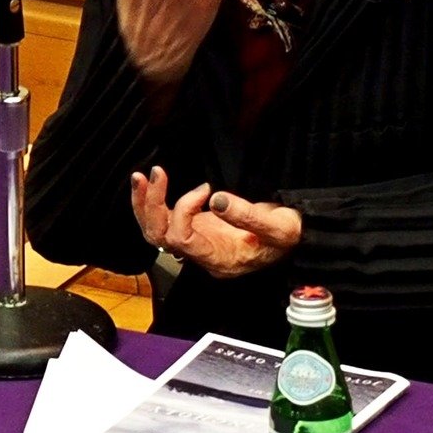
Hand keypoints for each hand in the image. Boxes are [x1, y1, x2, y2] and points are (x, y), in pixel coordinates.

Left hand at [130, 165, 301, 278]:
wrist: (291, 238)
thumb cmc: (287, 235)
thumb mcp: (279, 226)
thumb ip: (249, 215)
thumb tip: (217, 200)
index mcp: (219, 259)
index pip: (183, 239)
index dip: (184, 211)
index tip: (205, 188)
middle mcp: (201, 255)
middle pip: (160, 236)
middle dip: (151, 205)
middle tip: (155, 173)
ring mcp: (195, 243)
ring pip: (154, 230)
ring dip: (144, 203)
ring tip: (141, 177)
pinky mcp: (193, 229)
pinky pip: (163, 221)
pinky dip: (153, 203)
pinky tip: (152, 183)